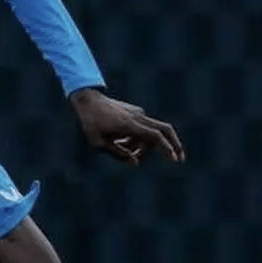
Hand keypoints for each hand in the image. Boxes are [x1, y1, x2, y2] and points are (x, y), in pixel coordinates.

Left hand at [70, 88, 185, 164]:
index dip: (167, 147)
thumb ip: (118, 153)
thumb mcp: (98, 142)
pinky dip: (137, 139)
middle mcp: (137, 117)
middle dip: (173, 144)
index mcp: (129, 124)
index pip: (155, 136)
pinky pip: (142, 128)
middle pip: (164, 129)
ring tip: (126, 152)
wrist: (86, 99)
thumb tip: (136, 163)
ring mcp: (137, 113)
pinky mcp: (134, 112)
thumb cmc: (90, 122)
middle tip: (175, 159)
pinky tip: (121, 143)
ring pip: (150, 133)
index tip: (175, 159)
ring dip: (143, 147)